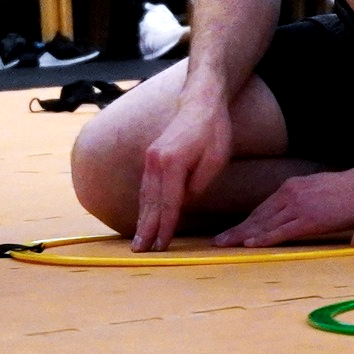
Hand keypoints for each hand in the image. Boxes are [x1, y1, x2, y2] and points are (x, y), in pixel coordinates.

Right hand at [133, 85, 233, 251]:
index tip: (162, 247)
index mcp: (172, 162)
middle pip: (151, 202)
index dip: (165, 227)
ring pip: (145, 195)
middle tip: (140, 252)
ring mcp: (150, 158)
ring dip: (142, 219)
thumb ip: (199, 184)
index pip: (168, 203)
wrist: (200, 101)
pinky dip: (144, 205)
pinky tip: (143, 218)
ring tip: (138, 241)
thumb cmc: (213, 130)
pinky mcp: (151, 157)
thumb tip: (184, 202)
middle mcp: (155, 160)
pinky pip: (146, 187)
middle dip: (146, 229)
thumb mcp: (215, 159)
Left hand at [214, 167, 353, 248]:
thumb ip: (301, 199)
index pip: (262, 209)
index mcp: (290, 188)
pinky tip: (250, 244)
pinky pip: (281, 231)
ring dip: (242, 236)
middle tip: (217, 242)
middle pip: (257, 216)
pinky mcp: (309, 219)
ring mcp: (298, 206)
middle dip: (237, 230)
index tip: (231, 232)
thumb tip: (291, 212)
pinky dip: (264, 238)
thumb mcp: (316, 189)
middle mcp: (289, 195)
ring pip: (264, 224)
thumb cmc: (347, 190)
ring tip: (224, 245)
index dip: (245, 222)